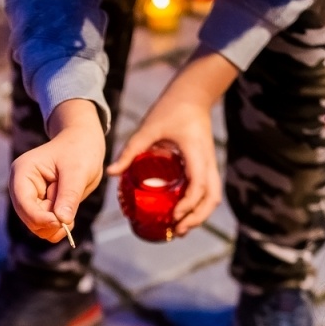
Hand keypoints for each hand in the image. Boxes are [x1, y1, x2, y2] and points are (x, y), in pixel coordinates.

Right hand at [10, 98, 103, 241]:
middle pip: (28, 218)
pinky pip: (44, 225)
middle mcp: (21, 186)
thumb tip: (61, 220)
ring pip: (35, 225)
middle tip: (70, 222)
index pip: (24, 202)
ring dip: (54, 227)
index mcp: (23, 171)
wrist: (83, 144)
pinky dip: (57, 227)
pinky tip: (68, 218)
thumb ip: (69, 195)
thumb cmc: (79, 150)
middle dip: (49, 223)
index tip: (61, 223)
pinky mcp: (39, 205)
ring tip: (71, 214)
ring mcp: (29, 197)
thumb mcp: (78, 170)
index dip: (40, 218)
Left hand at [109, 52, 235, 234]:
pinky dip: (200, 205)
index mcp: (195, 153)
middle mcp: (207, 161)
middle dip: (196, 218)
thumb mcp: (147, 129)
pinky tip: (183, 213)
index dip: (188, 205)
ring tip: (180, 228)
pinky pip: (209, 190)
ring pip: (213, 197)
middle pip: (212, 198)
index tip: (173, 216)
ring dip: (200, 215)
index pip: (198, 186)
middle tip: (176, 231)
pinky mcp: (207, 164)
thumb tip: (111, 173)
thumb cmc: (169, 109)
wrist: (192, 94)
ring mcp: (210, 163)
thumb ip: (130, 151)